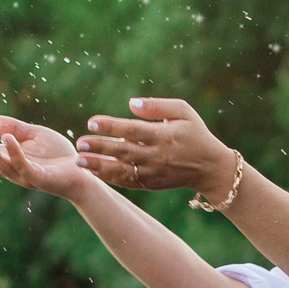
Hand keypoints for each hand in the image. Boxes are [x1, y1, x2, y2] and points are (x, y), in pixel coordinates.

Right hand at [0, 116, 92, 200]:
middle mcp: (12, 169)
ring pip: (1, 164)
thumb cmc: (58, 155)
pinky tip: (7, 139)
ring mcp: (24, 175)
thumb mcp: (34, 135)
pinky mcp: (39, 179)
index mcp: (8, 158)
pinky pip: (24, 166)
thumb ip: (14, 127)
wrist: (83, 172)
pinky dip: (14, 152)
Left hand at [75, 97, 239, 194]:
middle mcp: (157, 156)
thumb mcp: (183, 112)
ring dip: (99, 167)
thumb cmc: (194, 133)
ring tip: (79, 161)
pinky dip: (109, 178)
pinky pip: (127, 182)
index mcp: (164, 136)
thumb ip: (157, 106)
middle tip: (80, 143)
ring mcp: (153, 173)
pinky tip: (93, 171)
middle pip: (124, 152)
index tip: (92, 122)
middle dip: (101, 148)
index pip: (133, 130)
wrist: (209, 167)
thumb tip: (131, 103)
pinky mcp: (150, 184)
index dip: (112, 126)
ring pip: (122, 171)